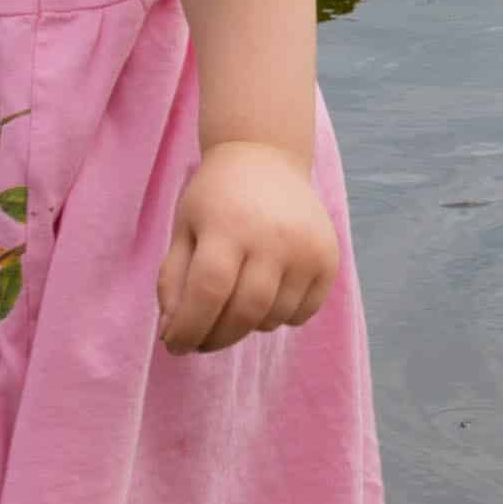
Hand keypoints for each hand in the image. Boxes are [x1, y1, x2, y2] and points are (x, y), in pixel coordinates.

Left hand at [156, 137, 339, 353]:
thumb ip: (173, 281)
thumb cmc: (216, 199)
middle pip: (244, 312)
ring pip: (273, 318)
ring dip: (246, 327)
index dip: (189, 328)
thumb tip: (174, 334)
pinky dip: (278, 318)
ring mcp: (307, 249)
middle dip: (216, 338)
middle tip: (200, 342)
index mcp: (228, 225)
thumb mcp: (184, 229)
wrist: (265, 158)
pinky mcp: (329, 259)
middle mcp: (273, 236)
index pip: (208, 292)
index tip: (175, 346)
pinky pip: (301, 313)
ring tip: (231, 309)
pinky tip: (264, 296)